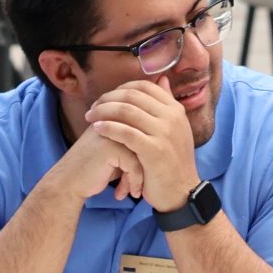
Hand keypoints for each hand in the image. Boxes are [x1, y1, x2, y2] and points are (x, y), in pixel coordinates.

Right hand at [49, 114, 147, 203]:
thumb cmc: (95, 171)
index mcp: (118, 118)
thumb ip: (135, 146)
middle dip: (147, 167)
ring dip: (140, 177)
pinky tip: (128, 194)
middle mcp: (115, 120)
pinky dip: (134, 182)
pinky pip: (134, 165)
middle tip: (145, 186)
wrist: (68, 183)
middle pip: (146, 142)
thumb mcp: (117, 155)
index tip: (146, 174)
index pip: (145, 133)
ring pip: (142, 154)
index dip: (147, 155)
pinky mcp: (111, 147)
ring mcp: (113, 132)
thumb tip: (159, 149)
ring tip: (136, 193)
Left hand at [82, 79, 201, 211]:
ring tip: (90, 117)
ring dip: (104, 111)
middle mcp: (172, 117)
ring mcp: (164, 133)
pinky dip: (109, 128)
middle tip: (93, 108)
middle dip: (108, 99)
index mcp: (175, 110)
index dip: (121, 89)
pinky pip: (126, 132)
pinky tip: (97, 129)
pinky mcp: (154, 150)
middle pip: (133, 96)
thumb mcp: (175, 129)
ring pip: (127, 111)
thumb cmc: (171, 163)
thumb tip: (161, 79)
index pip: (144, 86)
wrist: (181, 193)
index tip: (106, 98)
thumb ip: (166, 105)